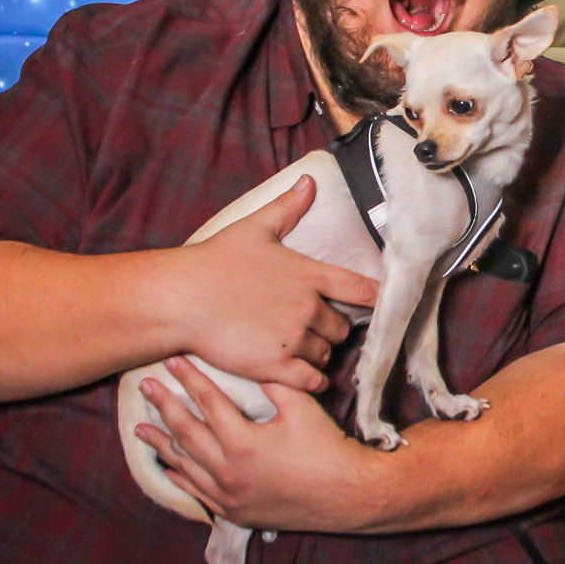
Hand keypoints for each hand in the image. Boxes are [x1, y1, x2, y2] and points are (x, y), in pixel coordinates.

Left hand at [132, 356, 382, 530]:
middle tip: (145, 388)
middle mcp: (227, 472)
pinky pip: (198, 493)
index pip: (208, 403)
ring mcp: (228, 496)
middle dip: (163, 407)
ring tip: (140, 429)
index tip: (172, 360)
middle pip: (185, 433)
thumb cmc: (326, 448)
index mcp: (242, 443)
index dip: (190, 379)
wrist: (346, 495)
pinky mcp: (235, 512)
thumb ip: (272, 382)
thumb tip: (252, 361)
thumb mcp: (301, 407)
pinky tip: (168, 466)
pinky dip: (180, 477)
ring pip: (185, 466)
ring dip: (162, 445)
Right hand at [165, 176, 379, 393]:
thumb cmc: (215, 261)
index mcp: (309, 275)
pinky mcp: (276, 366)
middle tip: (313, 327)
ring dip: (318, 353)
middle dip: (331, 329)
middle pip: (342, 329)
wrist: (182, 298)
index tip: (383, 305)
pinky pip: (312, 381)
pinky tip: (301, 374)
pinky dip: (311, 380)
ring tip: (299, 347)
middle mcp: (308, 309)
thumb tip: (310, 182)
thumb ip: (288, 208)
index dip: (378, 300)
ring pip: (326, 355)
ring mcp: (293, 340)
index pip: (363, 290)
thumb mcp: (254, 227)